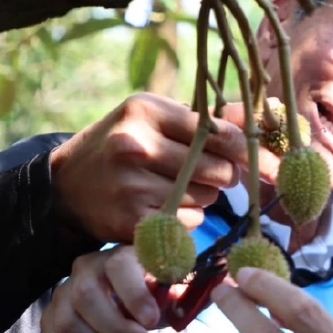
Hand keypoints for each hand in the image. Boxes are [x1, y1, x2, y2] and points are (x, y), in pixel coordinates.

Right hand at [42, 245, 167, 332]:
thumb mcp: (170, 291)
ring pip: (68, 327)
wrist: (128, 303)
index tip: (152, 320)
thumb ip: (177, 295)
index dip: (134, 295)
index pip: (118, 266)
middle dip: (118, 331)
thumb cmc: (153, 294)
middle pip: (86, 298)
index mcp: (118, 256)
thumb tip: (182, 305)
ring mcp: (62, 296)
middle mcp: (84, 270)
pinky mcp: (51, 322)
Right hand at [49, 93, 250, 243]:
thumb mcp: (154, 118)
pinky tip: (163, 207)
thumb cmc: (123, 145)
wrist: (66, 186)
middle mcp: (137, 145)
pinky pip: (190, 222)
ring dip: (204, 196)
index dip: (249, 151)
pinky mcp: (132, 220)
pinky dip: (187, 217)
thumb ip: (206, 120)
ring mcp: (132, 185)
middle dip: (224, 175)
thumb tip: (263, 118)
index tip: (266, 162)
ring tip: (173, 186)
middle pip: (221, 169)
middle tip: (204, 172)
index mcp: (146, 110)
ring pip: (208, 198)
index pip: (221, 133)